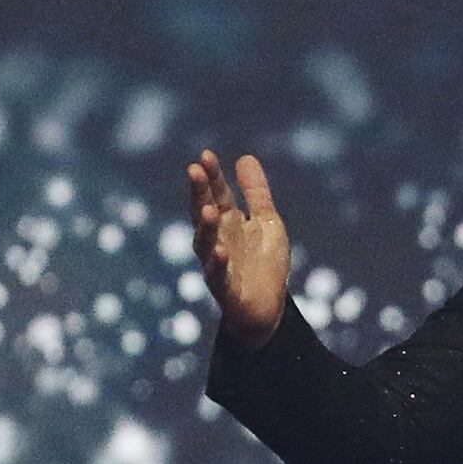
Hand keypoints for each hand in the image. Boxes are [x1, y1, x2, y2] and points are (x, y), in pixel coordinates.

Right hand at [186, 150, 292, 339]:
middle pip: (204, 212)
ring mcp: (218, 263)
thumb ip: (256, 193)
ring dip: (205, 226)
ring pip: (205, 243)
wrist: (268, 307)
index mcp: (228, 222)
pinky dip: (218, 263)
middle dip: (199, 192)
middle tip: (194, 170)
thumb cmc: (264, 263)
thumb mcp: (267, 222)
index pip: (217, 193)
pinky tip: (220, 251)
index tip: (206, 155)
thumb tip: (245, 156)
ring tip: (208, 209)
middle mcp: (217, 239)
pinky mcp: (225, 288)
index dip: (212, 175)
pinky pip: (217, 275)